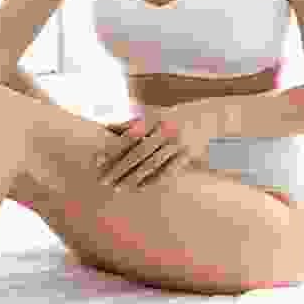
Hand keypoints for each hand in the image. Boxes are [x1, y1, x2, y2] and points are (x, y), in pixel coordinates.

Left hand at [94, 102, 219, 190]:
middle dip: (119, 167)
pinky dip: (154, 181)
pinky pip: (169, 171)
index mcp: (153, 119)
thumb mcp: (150, 114)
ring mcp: (178, 144)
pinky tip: (139, 189)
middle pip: (139, 152)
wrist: (207, 117)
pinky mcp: (188, 155)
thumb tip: (102, 127)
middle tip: (102, 180)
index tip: (96, 159)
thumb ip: (128, 123)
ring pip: (152, 164)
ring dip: (133, 177)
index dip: (112, 147)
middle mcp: (165, 131)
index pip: (129, 135)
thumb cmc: (170, 117)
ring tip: (117, 187)